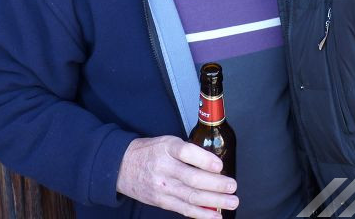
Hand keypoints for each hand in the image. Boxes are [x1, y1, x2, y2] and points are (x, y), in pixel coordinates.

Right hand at [116, 136, 236, 218]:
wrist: (121, 166)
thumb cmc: (150, 152)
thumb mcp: (167, 142)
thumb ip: (188, 151)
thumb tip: (215, 164)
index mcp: (167, 148)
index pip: (186, 152)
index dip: (204, 160)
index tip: (220, 165)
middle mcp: (164, 167)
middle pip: (192, 178)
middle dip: (215, 185)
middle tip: (232, 187)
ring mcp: (162, 186)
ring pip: (190, 196)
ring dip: (214, 201)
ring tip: (231, 201)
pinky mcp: (161, 201)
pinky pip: (183, 209)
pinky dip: (201, 214)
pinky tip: (215, 215)